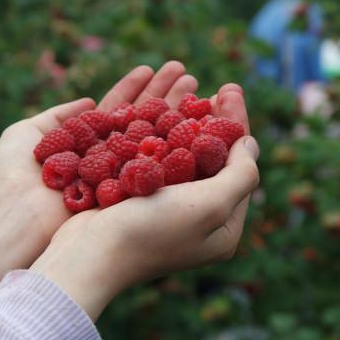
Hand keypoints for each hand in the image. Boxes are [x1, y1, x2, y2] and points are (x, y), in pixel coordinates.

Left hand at [0, 62, 197, 288]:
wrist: (14, 221)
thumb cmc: (11, 176)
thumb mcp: (25, 133)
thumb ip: (59, 116)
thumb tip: (90, 100)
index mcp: (83, 144)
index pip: (116, 112)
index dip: (136, 90)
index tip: (155, 69)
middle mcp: (105, 162)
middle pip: (140, 124)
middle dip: (163, 98)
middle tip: (189, 76)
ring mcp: (118, 180)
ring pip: (152, 142)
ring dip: (174, 114)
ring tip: (196, 87)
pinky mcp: (126, 198)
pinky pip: (152, 167)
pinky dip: (172, 146)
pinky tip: (193, 123)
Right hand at [30, 84, 259, 319]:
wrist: (89, 253)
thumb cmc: (151, 231)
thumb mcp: (211, 205)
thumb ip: (240, 174)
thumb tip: (249, 144)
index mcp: (222, 228)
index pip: (239, 168)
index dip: (237, 126)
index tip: (231, 90)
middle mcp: (196, 218)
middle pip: (212, 159)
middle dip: (215, 119)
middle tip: (219, 86)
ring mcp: (165, 208)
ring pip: (182, 154)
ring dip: (187, 119)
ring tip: (189, 86)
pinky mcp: (137, 199)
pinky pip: (155, 159)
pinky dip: (159, 132)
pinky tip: (160, 107)